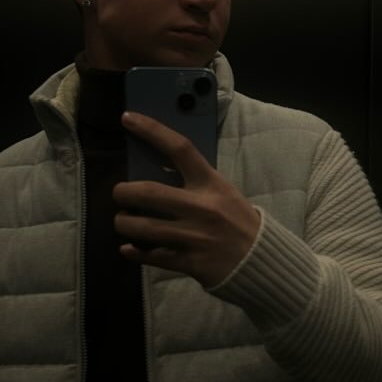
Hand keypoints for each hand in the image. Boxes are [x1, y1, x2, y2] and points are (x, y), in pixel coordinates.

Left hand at [113, 111, 260, 287]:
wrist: (261, 259)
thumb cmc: (238, 221)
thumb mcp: (222, 192)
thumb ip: (194, 182)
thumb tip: (155, 171)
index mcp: (211, 184)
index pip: (179, 148)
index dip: (152, 130)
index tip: (127, 119)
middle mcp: (201, 207)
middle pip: (148, 192)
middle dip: (122, 192)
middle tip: (119, 194)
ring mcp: (195, 236)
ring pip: (143, 227)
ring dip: (124, 223)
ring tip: (123, 221)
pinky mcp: (190, 262)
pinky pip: (152, 256)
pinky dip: (135, 252)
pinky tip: (129, 248)